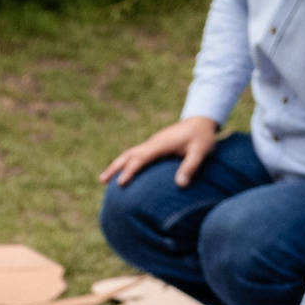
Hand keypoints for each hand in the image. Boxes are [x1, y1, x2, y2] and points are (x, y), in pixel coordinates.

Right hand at [100, 115, 218, 187]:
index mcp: (161, 144)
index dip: (130, 170)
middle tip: (102, 181)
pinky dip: (126, 163)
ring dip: (117, 165)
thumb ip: (191, 167)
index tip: (120, 183)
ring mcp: (153, 143)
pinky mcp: (155, 145)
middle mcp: (153, 143)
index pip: (141, 158)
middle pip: (129, 154)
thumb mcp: (201, 152)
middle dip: (115, 167)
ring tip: (105, 179)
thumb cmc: (203, 137)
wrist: (202, 120)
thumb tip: (180, 185)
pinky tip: (124, 172)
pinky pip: (136, 155)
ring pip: (130, 154)